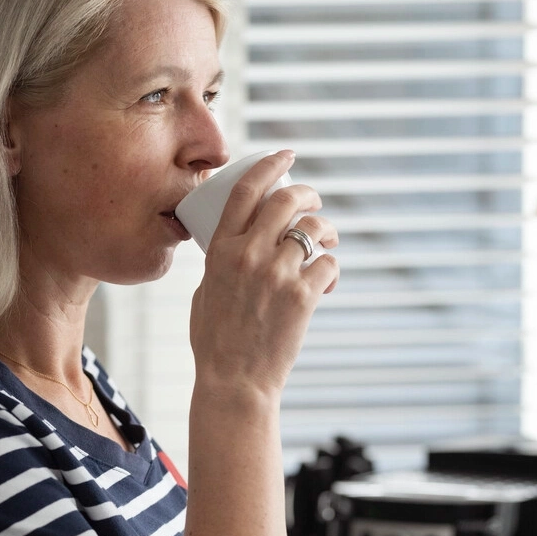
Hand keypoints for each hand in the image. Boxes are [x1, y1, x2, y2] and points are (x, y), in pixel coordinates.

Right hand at [189, 151, 339, 398]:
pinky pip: (328, 264)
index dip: (268, 165)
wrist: (234, 380)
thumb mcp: (205, 291)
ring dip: (325, 230)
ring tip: (327, 239)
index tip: (285, 154)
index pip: (245, 190)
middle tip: (313, 200)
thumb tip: (234, 244)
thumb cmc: (215, 340)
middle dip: (306, 193)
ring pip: (312, 229)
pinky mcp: (302, 295)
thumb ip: (220, 264)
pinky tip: (328, 281)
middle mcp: (248, 254)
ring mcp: (277, 274)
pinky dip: (331, 269)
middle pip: (286, 200)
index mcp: (220, 250)